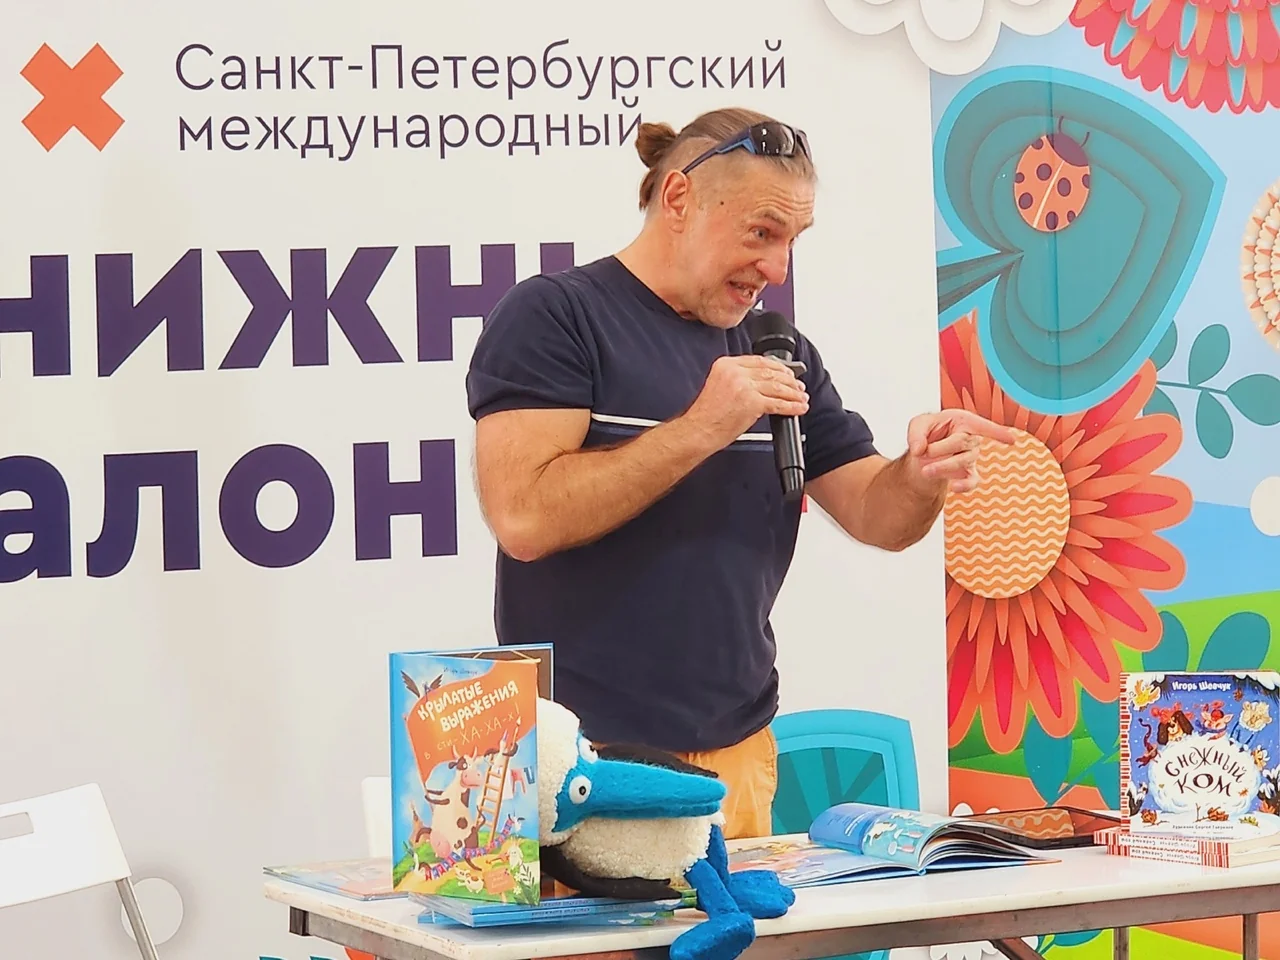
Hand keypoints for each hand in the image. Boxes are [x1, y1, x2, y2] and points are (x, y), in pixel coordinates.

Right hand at [682, 355, 808, 450]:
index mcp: (726, 365)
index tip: (786, 372)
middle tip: (798, 386)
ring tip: (801, 397)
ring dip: (793, 393)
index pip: (759, 360)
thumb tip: (761, 383)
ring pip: (777, 387)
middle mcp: (735, 372)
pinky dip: (791, 406)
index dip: (777, 366)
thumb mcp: (718, 386)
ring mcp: (744, 387)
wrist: (698, 431)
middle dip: (789, 380)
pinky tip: (797, 408)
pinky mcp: (752, 403)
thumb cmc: (706, 415)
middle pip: (771, 372)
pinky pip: (778, 403)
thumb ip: (738, 379)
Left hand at [904, 409, 1016, 494]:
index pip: (982, 425)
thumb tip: (919, 450)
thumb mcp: (917, 425)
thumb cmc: (926, 434)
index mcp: (963, 420)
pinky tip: (953, 487)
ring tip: (925, 470)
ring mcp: (972, 457)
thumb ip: (916, 433)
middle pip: (962, 442)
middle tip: (923, 453)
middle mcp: (971, 438)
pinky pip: (972, 481)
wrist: (923, 455)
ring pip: (964, 461)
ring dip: (943, 466)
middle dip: (939, 449)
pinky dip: (964, 486)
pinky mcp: (967, 474)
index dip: (997, 432)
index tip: (1012, 440)